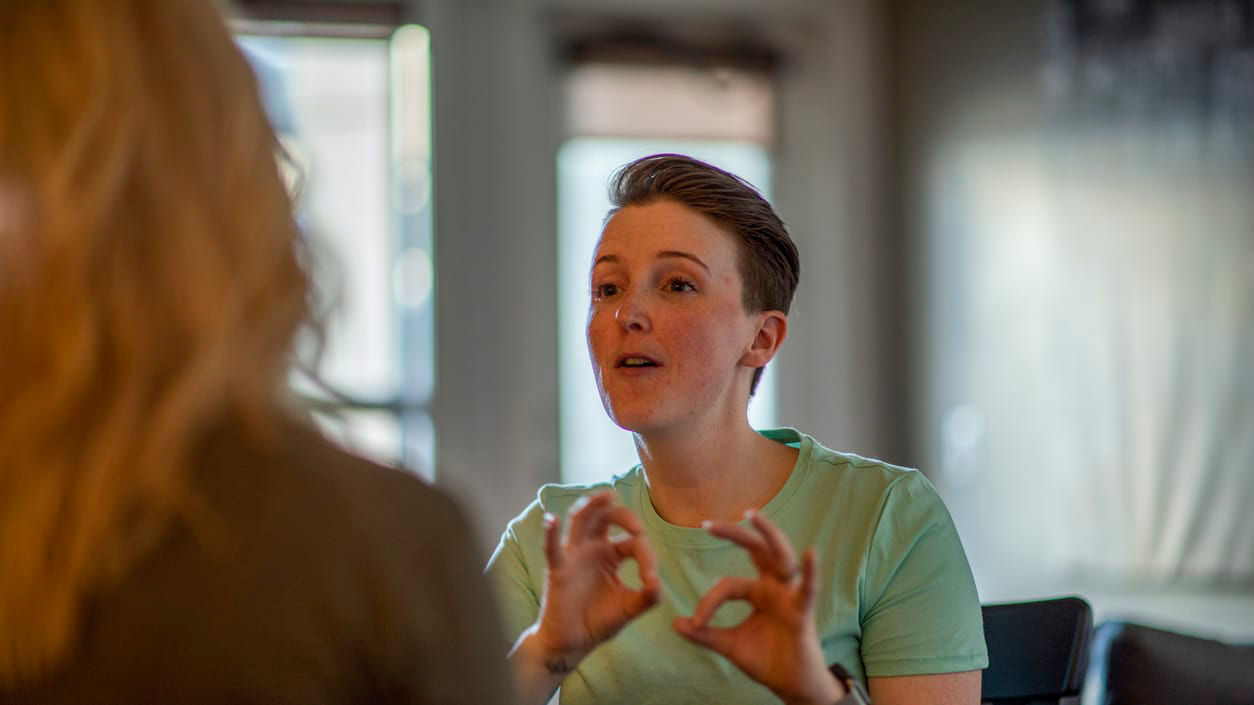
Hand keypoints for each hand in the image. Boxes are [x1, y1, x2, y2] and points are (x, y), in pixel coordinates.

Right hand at [529, 492, 660, 666]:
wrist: (574, 643)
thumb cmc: (599, 621)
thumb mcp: (630, 607)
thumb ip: (648, 596)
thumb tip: (656, 582)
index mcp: (612, 554)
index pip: (632, 541)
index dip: (646, 556)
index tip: (651, 581)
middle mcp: (592, 548)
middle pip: (606, 516)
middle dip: (624, 515)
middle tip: (638, 528)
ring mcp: (574, 556)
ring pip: (580, 520)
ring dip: (592, 505)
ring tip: (606, 496)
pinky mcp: (558, 570)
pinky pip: (552, 548)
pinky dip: (550, 532)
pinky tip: (552, 518)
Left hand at [673, 511, 844, 704]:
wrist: (790, 686)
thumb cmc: (766, 661)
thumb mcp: (729, 645)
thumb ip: (704, 634)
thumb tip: (675, 623)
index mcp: (758, 591)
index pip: (727, 584)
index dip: (709, 602)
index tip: (694, 623)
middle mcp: (774, 587)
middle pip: (756, 550)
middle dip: (734, 534)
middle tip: (707, 524)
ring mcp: (789, 596)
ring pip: (781, 557)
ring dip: (768, 534)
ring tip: (753, 515)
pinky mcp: (802, 612)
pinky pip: (808, 589)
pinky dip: (811, 572)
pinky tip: (810, 554)